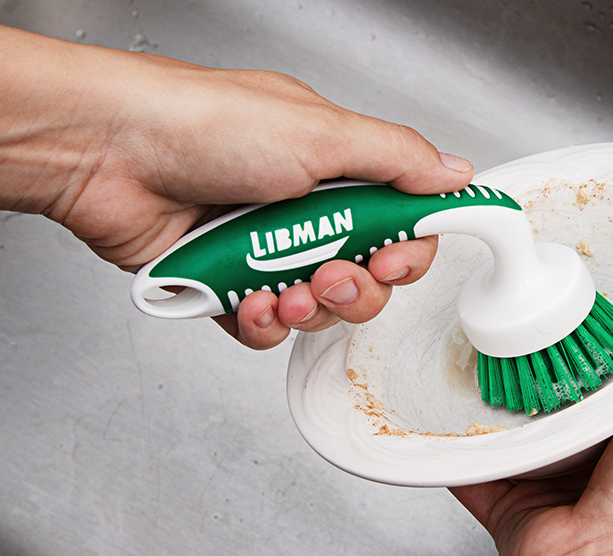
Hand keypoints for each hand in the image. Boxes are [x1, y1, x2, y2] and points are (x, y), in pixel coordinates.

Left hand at [0, 25, 473, 348]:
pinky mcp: (226, 282)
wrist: (107, 151)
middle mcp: (305, 210)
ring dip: (309, 308)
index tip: (396, 257)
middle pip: (365, 276)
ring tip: (284, 288)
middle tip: (336, 274)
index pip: (399, 223)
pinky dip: (263, 322)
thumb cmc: (201, 122)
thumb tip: (455, 175)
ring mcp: (265, 249)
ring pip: (317, 308)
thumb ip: (397, 159)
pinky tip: (250, 301)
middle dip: (356, 288)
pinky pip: (265, 326)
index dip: (407, 250)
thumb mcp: (320, 131)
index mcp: (336, 169)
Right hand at [450, 323, 612, 555]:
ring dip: (496, 381)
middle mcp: (608, 438)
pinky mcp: (512, 489)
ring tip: (478, 336)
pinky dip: (456, 432)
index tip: (582, 271)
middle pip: (567, 370)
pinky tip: (447, 398)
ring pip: (517, 408)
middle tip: (522, 301)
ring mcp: (556, 465)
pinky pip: (474, 453)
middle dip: (544, 339)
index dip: (608, 311)